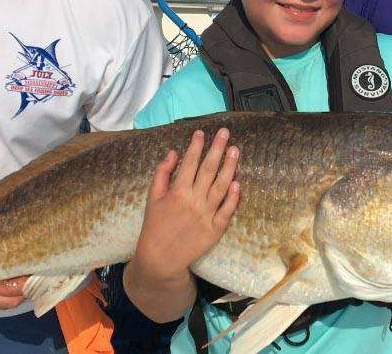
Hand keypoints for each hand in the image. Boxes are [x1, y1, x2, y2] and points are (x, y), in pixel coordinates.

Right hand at [131, 128, 239, 283]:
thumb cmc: (155, 225)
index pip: (190, 163)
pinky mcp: (215, 230)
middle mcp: (193, 201)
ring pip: (221, 187)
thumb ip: (162, 173)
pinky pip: (227, 211)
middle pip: (208, 170)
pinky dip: (233, 197)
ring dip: (230, 167)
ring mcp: (206, 216)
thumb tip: (174, 152)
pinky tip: (238, 183)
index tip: (201, 132)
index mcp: (177, 192)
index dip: (196, 146)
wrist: (161, 258)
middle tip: (225, 133)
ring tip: (236, 151)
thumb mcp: (152, 198)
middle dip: (217, 149)